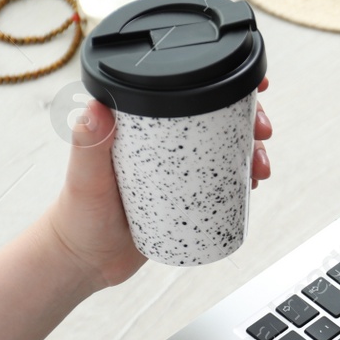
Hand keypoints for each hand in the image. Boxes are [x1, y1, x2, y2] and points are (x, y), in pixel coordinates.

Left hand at [46, 79, 272, 288]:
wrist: (85, 259)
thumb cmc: (77, 215)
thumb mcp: (84, 178)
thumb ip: (87, 144)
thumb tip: (96, 108)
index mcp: (138, 122)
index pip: (183, 90)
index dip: (222, 80)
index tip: (252, 86)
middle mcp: (161, 139)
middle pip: (216, 115)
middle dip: (250, 118)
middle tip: (262, 132)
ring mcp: (177, 167)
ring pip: (225, 147)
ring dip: (252, 150)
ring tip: (259, 169)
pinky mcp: (187, 194)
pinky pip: (221, 179)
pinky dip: (241, 177)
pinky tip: (251, 184)